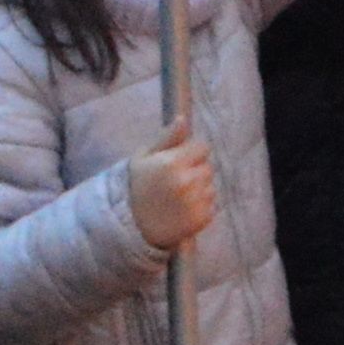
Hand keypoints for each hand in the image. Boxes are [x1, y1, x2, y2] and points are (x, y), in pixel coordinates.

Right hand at [123, 134, 217, 251]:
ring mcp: (196, 201)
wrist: (131, 225)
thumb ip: (167, 137)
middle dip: (195, 171)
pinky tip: (182, 209)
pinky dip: (201, 206)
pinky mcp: (202, 219)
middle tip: (176, 181)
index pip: (202, 147)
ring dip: (200, 189)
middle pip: (207, 167)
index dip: (192, 152)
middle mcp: (187, 181)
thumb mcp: (143, 157)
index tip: (180, 161)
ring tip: (178, 197)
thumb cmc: (136, 186)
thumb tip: (183, 119)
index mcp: (173, 162)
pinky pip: (212, 205)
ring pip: (211, 186)